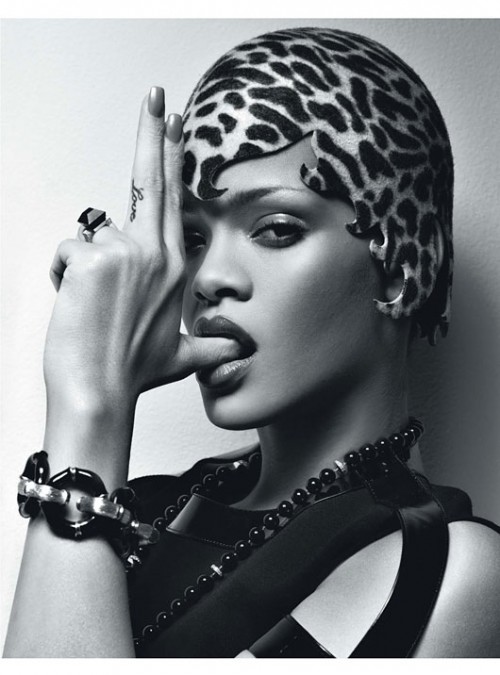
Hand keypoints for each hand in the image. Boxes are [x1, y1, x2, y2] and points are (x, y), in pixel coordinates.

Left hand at [44, 87, 239, 408]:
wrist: (101, 390)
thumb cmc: (136, 371)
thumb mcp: (183, 357)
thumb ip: (210, 348)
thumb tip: (234, 355)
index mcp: (175, 265)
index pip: (173, 198)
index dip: (173, 156)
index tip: (175, 125)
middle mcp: (156, 252)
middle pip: (151, 177)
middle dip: (153, 130)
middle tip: (156, 95)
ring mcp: (125, 252)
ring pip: (91, 237)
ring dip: (81, 268)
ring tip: (90, 306)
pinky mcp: (92, 257)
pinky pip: (66, 252)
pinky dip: (62, 275)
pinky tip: (73, 301)